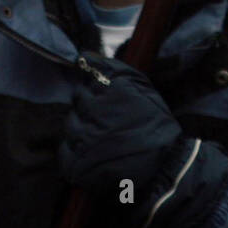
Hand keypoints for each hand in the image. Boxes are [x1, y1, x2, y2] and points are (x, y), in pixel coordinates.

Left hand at [58, 52, 227, 227]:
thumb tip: (84, 55)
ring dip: (84, 129)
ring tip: (107, 140)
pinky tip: (98, 154)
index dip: (100, 89)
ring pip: (71, 124)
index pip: (89, 78)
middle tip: (111, 121)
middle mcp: (94, 111)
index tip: (112, 101)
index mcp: (112, 90)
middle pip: (78, 99)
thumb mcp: (144, 89)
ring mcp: (82, 138)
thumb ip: (114, 69)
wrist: (161, 172)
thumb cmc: (155, 127)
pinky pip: (65, 149)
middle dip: (91, 107)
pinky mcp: (74, 163)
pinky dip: (77, 151)